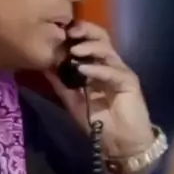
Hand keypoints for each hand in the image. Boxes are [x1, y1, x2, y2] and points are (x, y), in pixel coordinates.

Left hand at [45, 20, 153, 161]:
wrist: (120, 144)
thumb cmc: (98, 122)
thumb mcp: (72, 100)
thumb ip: (61, 83)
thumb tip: (44, 65)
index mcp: (97, 66)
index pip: (89, 41)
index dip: (77, 33)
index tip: (59, 30)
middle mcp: (110, 65)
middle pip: (101, 39)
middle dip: (86, 31)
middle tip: (69, 32)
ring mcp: (120, 72)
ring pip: (108, 51)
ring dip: (90, 48)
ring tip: (74, 50)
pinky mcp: (129, 82)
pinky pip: (113, 71)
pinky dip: (97, 69)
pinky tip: (83, 70)